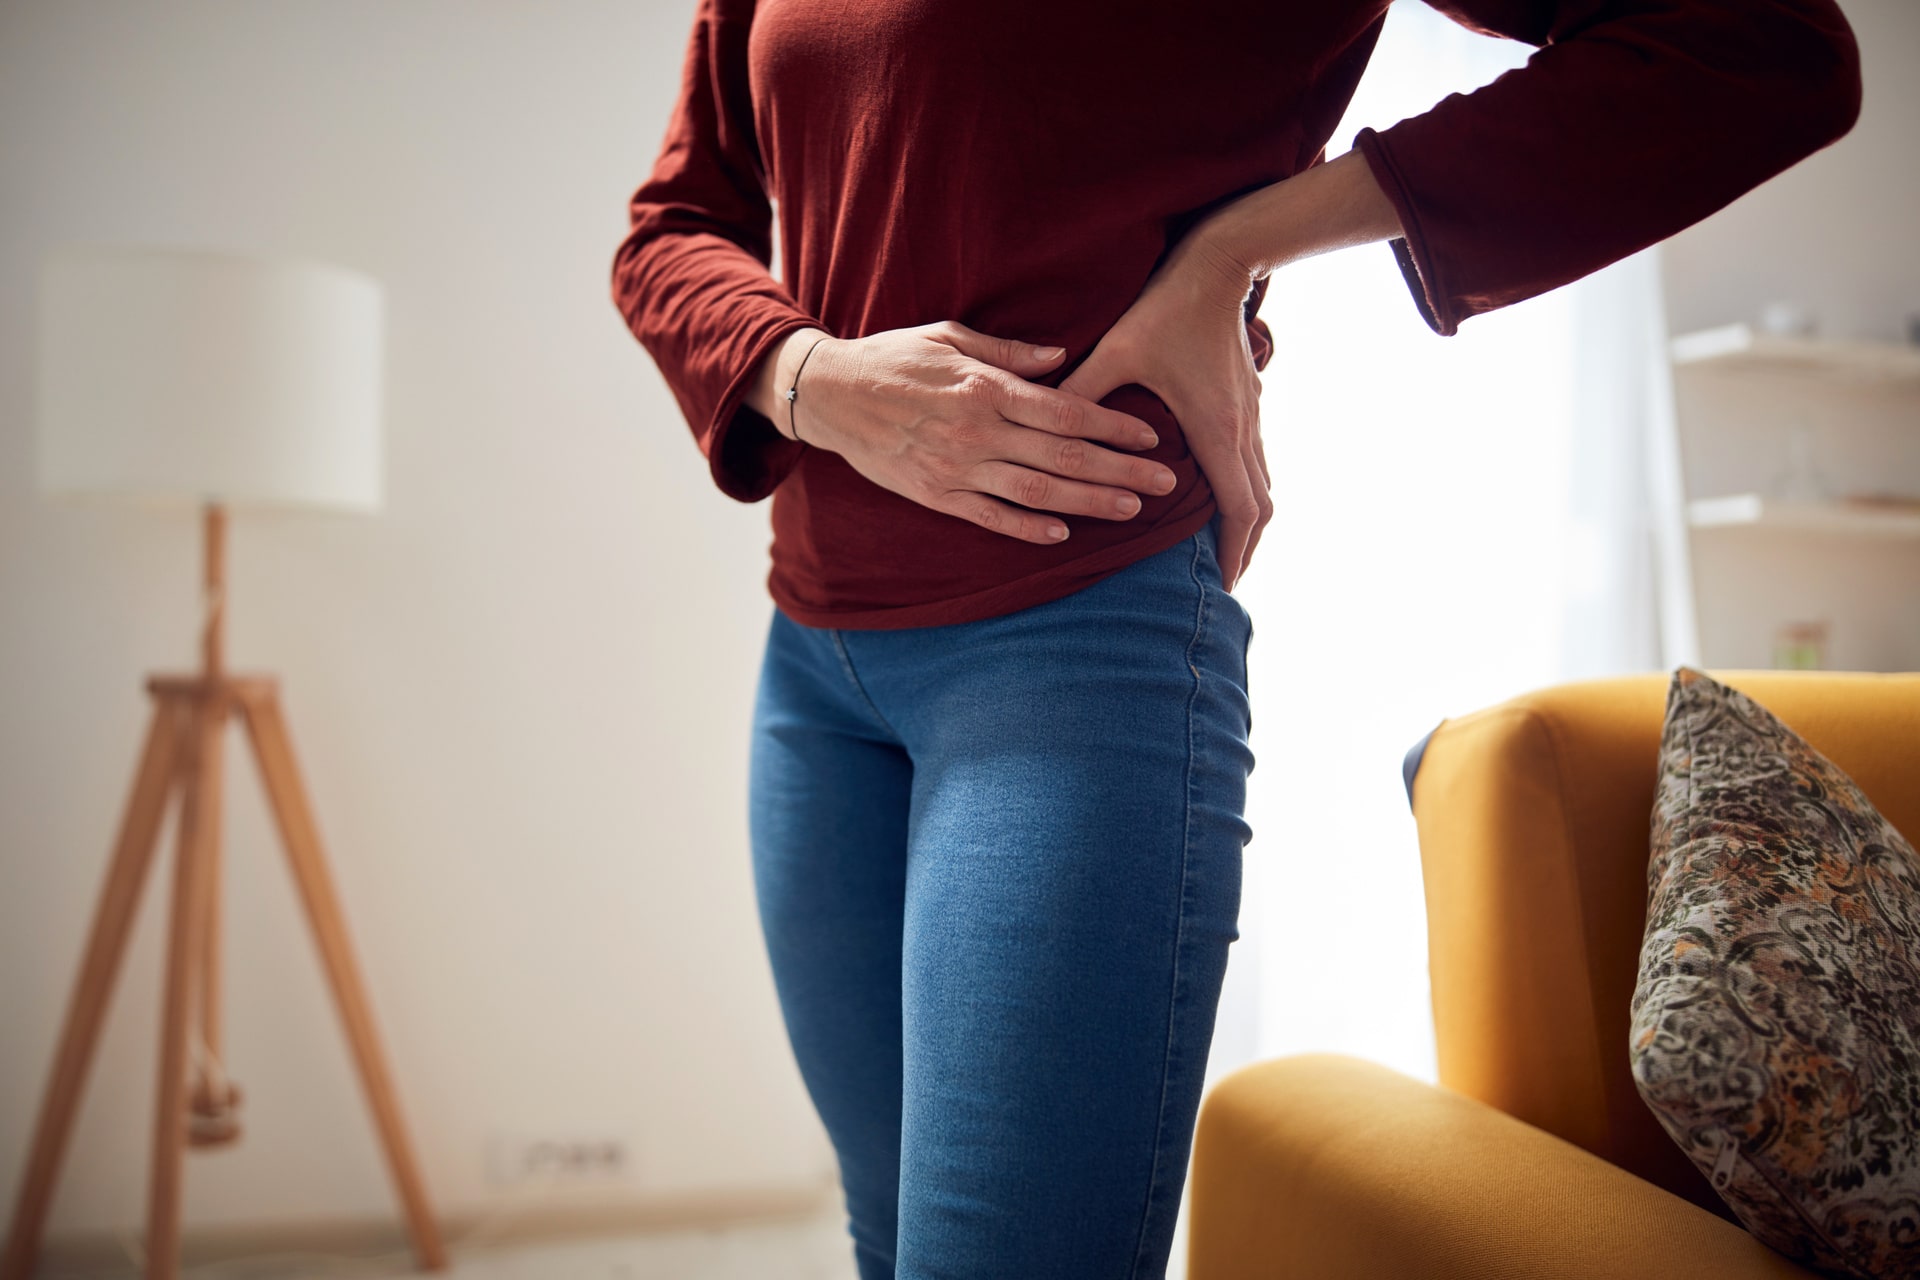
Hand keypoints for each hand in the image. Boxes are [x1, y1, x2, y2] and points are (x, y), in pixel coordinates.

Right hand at [766, 321, 1178, 544]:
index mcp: (985, 388)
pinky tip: (1062, 533)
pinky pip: (989, 517)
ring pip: (1036, 492)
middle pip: (1064, 457)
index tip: (1152, 437)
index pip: (1066, 411)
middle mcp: (977, 432)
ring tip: (1130, 510)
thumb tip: (1063, 356)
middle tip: (1167, 483)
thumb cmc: (893, 358)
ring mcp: (956, 468)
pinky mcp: (935, 494)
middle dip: (1121, 471)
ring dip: (1088, 502)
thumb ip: (1009, 352)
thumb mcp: (949, 336)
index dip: (1114, 426)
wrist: (828, 394)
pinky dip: (1027, 528)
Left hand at [1058, 229, 1270, 590]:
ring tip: (1228, 550)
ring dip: (1248, 522)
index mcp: (1214, 428)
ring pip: (1262, 485)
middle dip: (1245, 548)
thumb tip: (1040, 428)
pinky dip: (1247, 490)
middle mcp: (1240, 429)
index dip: (1232, 549)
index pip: (1236, 508)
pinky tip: (1226, 499)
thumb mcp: (1116, 353)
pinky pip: (1256, 462)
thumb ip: (1079, 397)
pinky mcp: (1249, 401)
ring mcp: (1250, 415)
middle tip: (1226, 582)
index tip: (1221, 583)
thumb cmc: (1165, 309)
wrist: (1217, 265)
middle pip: (1260, 507)